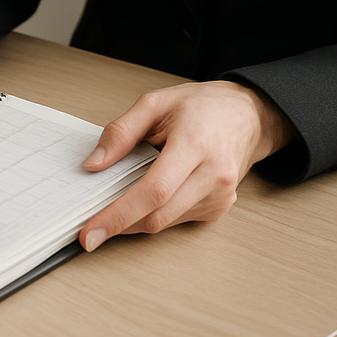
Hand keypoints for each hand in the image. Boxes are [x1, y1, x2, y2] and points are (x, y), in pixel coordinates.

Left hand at [78, 81, 294, 250]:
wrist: (248, 115)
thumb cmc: (201, 106)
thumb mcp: (155, 103)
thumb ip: (121, 132)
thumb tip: (93, 165)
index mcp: (195, 144)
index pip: (154, 191)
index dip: (118, 215)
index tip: (90, 233)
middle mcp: (213, 175)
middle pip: (158, 215)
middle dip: (119, 224)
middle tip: (88, 226)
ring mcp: (220, 196)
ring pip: (165, 222)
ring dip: (135, 219)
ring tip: (117, 200)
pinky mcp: (219, 207)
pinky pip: (176, 220)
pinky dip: (154, 213)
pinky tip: (147, 195)